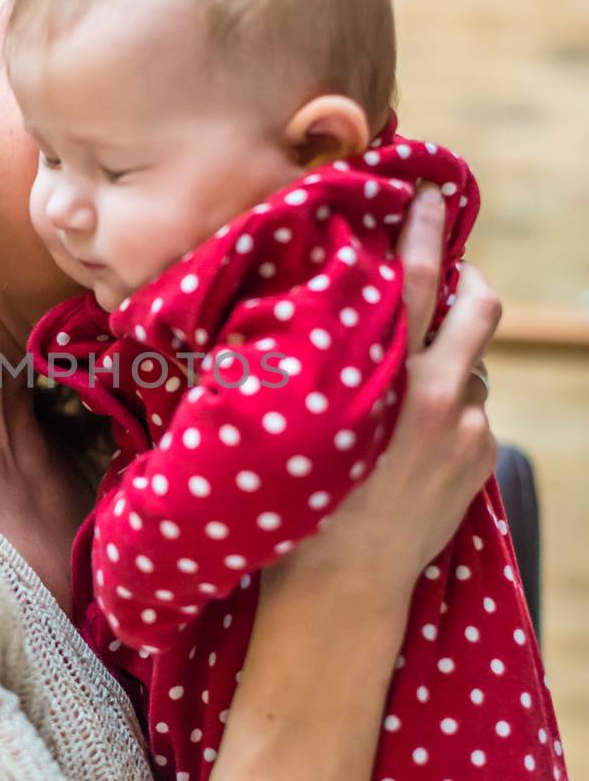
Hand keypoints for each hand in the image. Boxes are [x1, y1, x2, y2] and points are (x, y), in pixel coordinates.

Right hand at [271, 182, 500, 609]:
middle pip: (478, 307)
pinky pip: (473, 412)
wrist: (344, 585)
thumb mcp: (299, 420)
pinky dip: (451, 411)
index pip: (414, 279)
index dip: (425, 228)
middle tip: (450, 276)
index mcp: (385, 377)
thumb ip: (316, 363)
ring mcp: (467, 429)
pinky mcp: (480, 458)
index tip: (432, 194)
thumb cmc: (300, 502)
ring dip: (451, 360)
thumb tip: (310, 316)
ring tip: (410, 387)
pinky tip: (415, 439)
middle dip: (469, 282)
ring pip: (473, 363)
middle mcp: (436, 395)